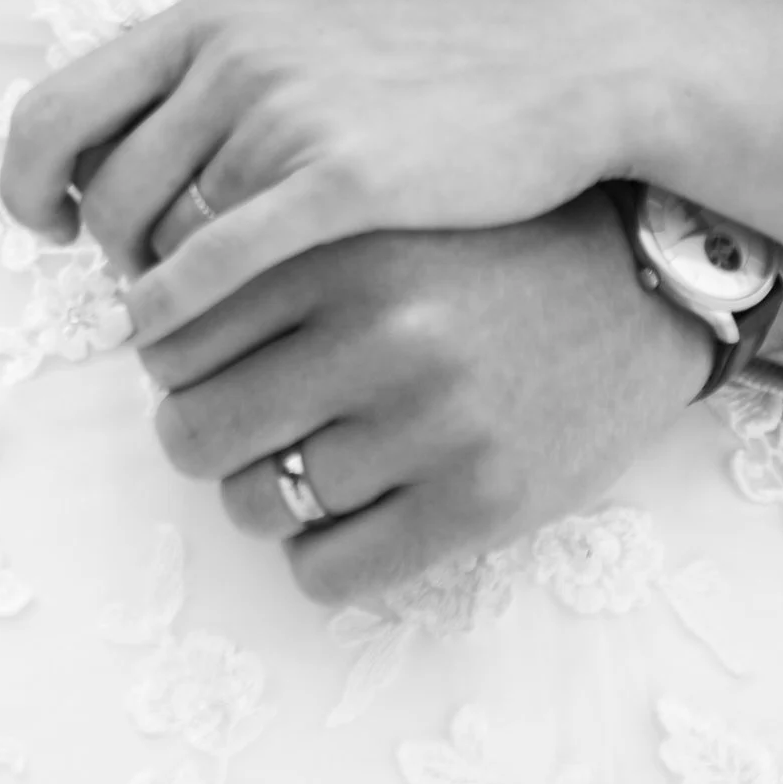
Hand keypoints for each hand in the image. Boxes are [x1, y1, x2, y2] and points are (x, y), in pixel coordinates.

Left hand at [1, 0, 663, 344]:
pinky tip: (179, 339)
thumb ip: (212, 86)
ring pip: (156, 235)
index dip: (31, 182)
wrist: (563, 71)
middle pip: (103, 189)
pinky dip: (176, 307)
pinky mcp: (339, 182)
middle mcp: (230, 60)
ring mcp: (283, 118)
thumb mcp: (297, 45)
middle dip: (108, 254)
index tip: (50, 229)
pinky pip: (213, 262)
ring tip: (183, 325)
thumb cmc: (427, 76)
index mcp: (209, 23)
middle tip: (141, 290)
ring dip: (151, 292)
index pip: (57, 110)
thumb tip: (126, 154)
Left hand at [137, 201, 711, 603]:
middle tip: (236, 428)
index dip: (171, 358)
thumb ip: (266, 244)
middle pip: (192, 428)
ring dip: (260, 500)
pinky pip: (330, 573)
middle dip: (199, 438)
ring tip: (301, 469)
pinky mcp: (482, 501)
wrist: (641, 283)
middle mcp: (380, 331)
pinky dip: (318, 561)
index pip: (166, 333)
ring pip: (254, 507)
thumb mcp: (369, 209)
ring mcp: (433, 422)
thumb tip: (141, 318)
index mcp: (336, 247)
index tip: (204, 362)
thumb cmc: (480, 246)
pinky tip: (351, 521)